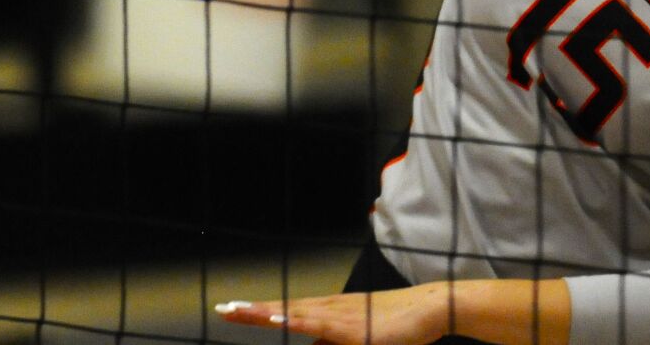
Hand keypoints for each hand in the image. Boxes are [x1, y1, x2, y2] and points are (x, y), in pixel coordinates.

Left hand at [216, 286, 448, 344]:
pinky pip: (320, 324)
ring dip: (268, 312)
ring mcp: (340, 316)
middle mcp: (328, 309)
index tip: (229, 310)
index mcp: (326, 313)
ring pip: (296, 313)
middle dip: (252, 311)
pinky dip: (298, 319)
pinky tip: (281, 317)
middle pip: (283, 308)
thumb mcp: (356, 341)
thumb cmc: (392, 327)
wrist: (426, 310)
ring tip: (241, 312)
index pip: (284, 310)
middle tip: (222, 309)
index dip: (257, 311)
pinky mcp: (354, 328)